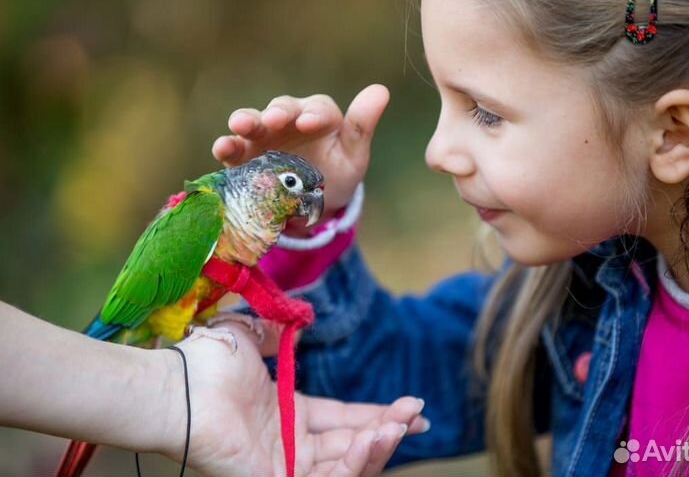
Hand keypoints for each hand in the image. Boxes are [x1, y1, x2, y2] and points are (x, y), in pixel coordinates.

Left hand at [161, 320, 427, 476]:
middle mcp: (290, 444)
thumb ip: (276, 331)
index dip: (378, 415)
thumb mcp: (249, 336)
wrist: (179, 388)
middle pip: (353, 445)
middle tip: (416, 416)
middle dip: (389, 431)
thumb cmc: (206, 364)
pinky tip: (375, 436)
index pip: (343, 421)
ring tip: (398, 424)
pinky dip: (357, 462)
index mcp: (288, 415)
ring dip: (378, 446)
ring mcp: (284, 467)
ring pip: (347, 466)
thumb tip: (298, 319)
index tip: (411, 406)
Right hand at [212, 85, 389, 234]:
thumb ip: (361, 126)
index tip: (309, 123)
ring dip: (245, 122)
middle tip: (273, 121)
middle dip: (276, 114)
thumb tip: (381, 90)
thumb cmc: (337, 173)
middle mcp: (289, 120)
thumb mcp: (353, 155)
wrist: (312, 205)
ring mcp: (264, 136)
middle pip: (282, 109)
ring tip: (239, 126)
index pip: (318, 109)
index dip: (314, 115)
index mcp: (319, 116)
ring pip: (253, 123)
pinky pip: (234, 148)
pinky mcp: (245, 156)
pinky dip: (227, 146)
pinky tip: (222, 147)